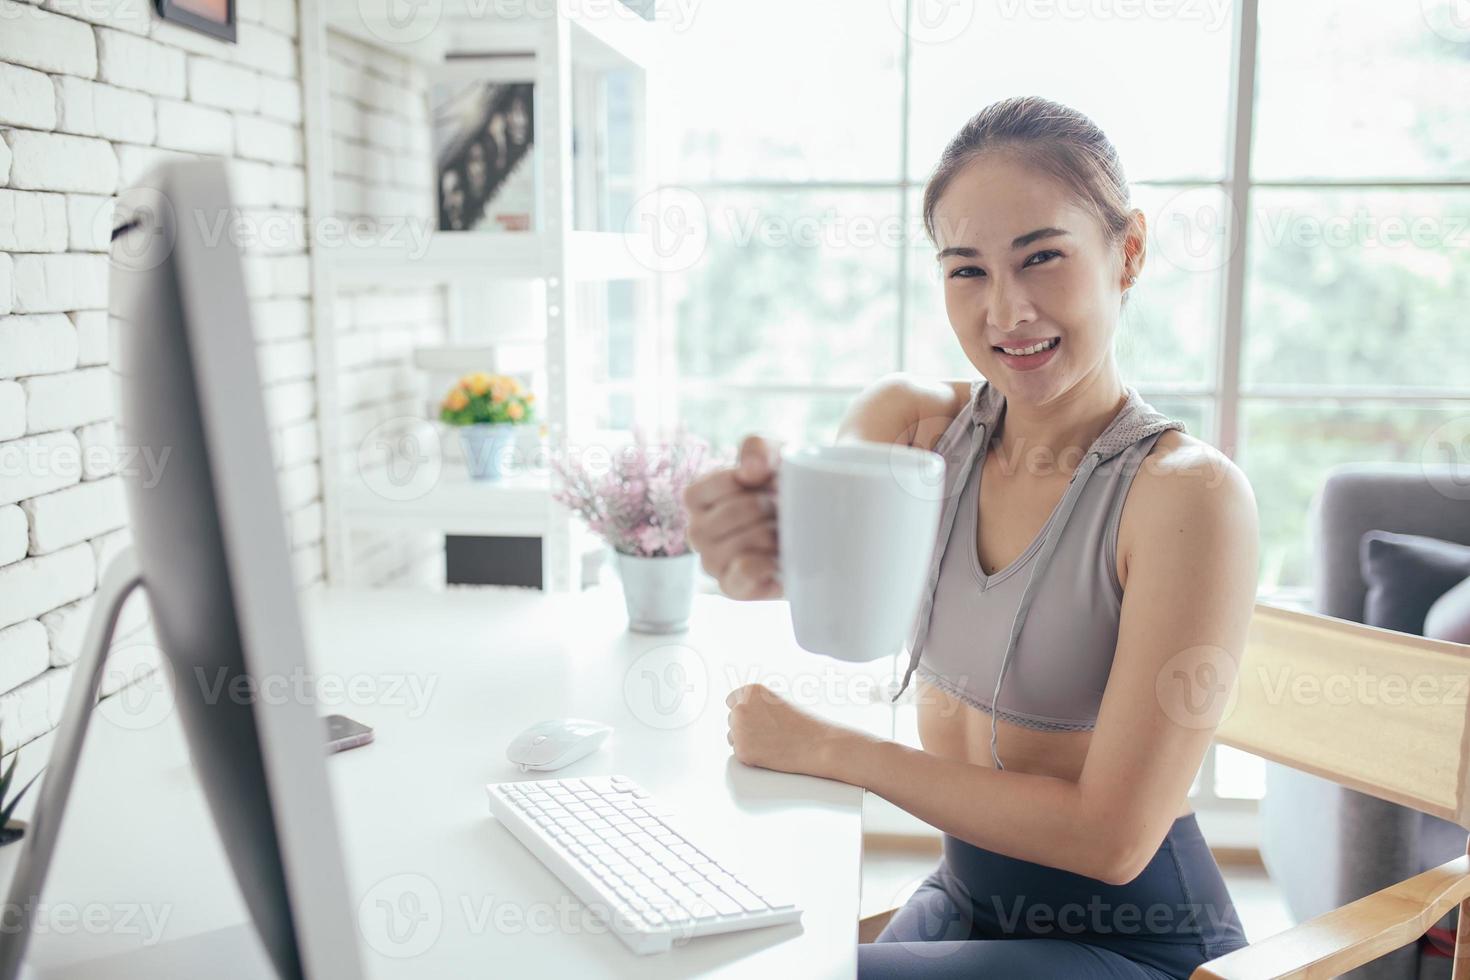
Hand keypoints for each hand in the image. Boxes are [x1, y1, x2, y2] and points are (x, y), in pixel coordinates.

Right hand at [683, 434, 782, 599]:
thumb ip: (759, 447)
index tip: (770, 483)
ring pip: (736, 546)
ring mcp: (712, 562)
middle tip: (784, 510)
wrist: (820, 523)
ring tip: (784, 532)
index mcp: (698, 497)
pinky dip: (763, 565)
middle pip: (729, 516)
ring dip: (770, 536)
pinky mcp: (732, 588)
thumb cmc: (787, 486)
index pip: (716, 486)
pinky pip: (740, 576)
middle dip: (766, 510)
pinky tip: (779, 558)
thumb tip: (750, 471)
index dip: (751, 483)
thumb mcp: (778, 455)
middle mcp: (697, 531)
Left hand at [725, 682, 851, 777]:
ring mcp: (739, 730)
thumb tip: (737, 712)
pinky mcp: (742, 751)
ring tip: (771, 742)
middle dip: (745, 727)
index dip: (744, 711)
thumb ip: (756, 704)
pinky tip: (770, 753)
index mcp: (751, 691)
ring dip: (746, 741)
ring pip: (733, 737)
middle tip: (768, 734)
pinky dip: (751, 756)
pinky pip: (739, 753)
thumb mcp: (776, 703)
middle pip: (732, 719)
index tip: (754, 718)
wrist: (816, 745)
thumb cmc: (802, 725)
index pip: (732, 700)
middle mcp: (740, 708)